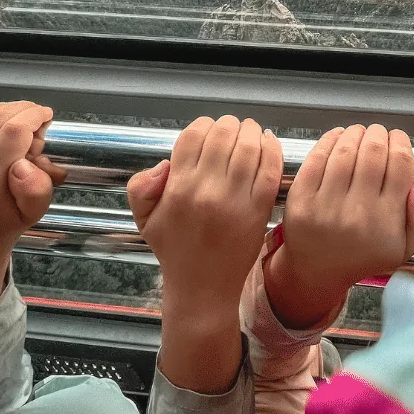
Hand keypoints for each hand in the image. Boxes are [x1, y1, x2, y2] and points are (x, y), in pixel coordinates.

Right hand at [127, 116, 281, 391]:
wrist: (203, 288)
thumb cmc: (175, 250)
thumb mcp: (144, 219)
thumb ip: (141, 187)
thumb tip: (165, 164)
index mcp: (178, 188)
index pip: (192, 136)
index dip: (202, 126)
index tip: (208, 129)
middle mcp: (206, 190)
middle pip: (223, 135)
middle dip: (228, 125)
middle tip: (232, 128)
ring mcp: (235, 199)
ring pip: (248, 146)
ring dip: (250, 131)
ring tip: (250, 131)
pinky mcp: (259, 208)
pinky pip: (270, 168)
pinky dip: (271, 149)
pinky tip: (267, 143)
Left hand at [264, 124, 413, 329]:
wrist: (318, 272)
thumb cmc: (362, 256)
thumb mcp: (403, 249)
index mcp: (386, 221)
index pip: (400, 165)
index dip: (402, 143)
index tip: (399, 139)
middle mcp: (358, 212)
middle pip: (374, 151)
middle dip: (379, 134)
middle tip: (379, 133)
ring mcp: (326, 205)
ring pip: (346, 150)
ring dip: (356, 133)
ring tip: (360, 132)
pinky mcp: (301, 198)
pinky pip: (317, 157)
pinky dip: (330, 139)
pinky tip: (338, 136)